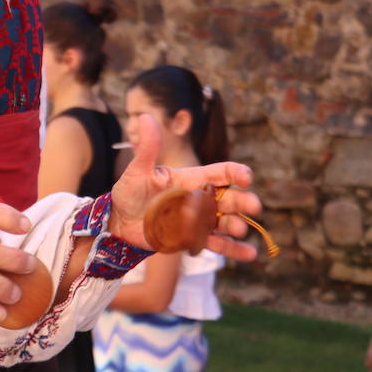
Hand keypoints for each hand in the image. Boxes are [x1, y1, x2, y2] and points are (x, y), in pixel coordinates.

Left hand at [108, 115, 261, 260]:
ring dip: (236, 225)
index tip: (246, 178)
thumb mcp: (137, 171)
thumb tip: (145, 117)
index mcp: (190, 179)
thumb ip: (147, 148)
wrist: (118, 223)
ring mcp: (198, 220)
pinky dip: (233, 249)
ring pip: (225, 221)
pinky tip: (251, 254)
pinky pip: (217, 244)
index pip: (219, 173)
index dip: (235, 173)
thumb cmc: (128, 193)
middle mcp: (199, 199)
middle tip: (254, 206)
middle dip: (243, 201)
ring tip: (240, 228)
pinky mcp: (193, 239)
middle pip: (228, 198)